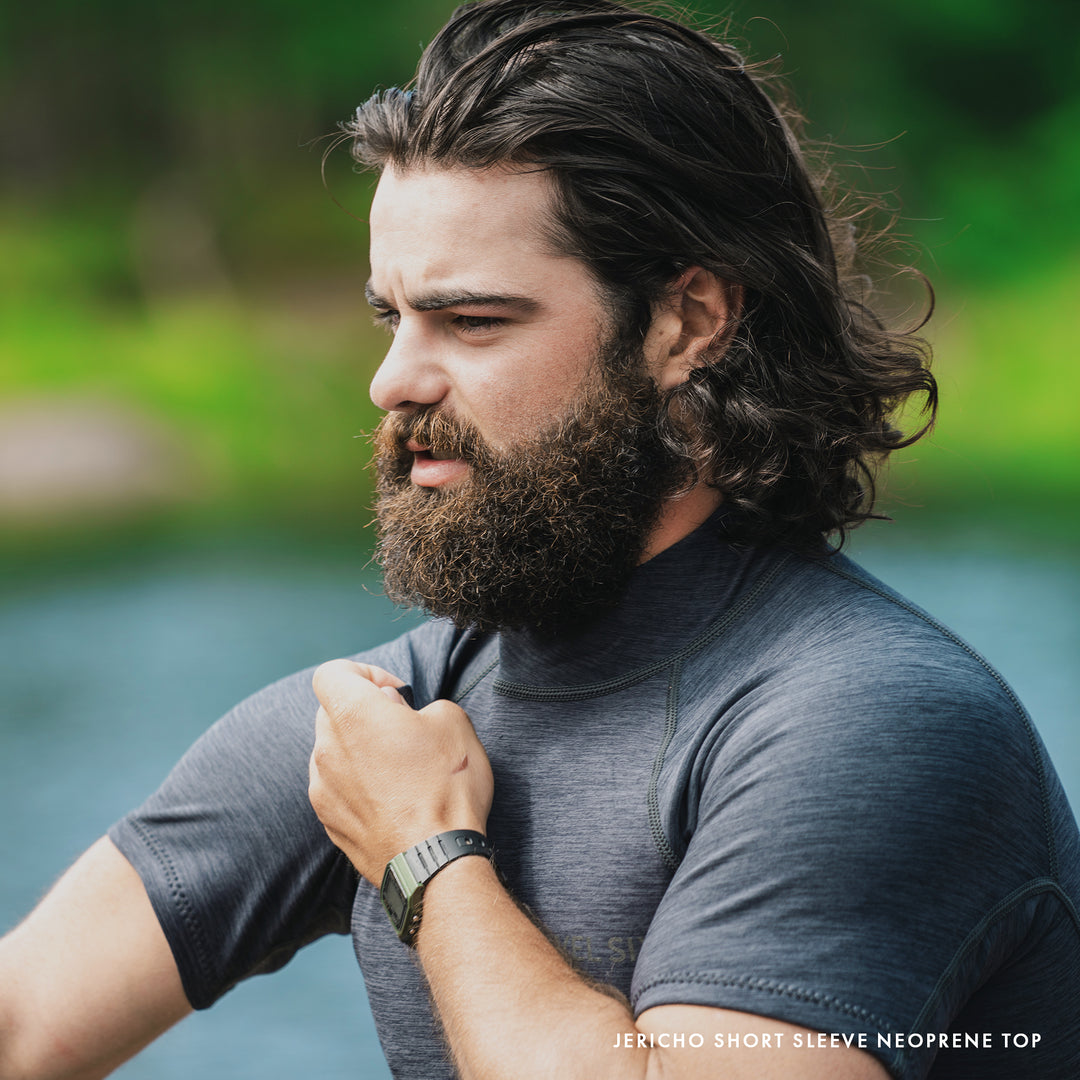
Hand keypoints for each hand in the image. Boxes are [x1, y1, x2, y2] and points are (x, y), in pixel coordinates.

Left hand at [308, 659, 493, 883]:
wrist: (436, 861)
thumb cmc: (446, 786)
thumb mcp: (453, 721)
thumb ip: (419, 703)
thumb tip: (398, 713)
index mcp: (352, 713)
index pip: (332, 672)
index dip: (365, 673)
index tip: (395, 695)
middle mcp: (326, 748)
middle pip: (333, 711)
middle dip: (365, 714)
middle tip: (404, 732)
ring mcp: (322, 788)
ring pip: (334, 752)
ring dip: (360, 751)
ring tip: (401, 771)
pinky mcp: (328, 822)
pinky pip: (337, 788)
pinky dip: (358, 786)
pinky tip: (394, 801)